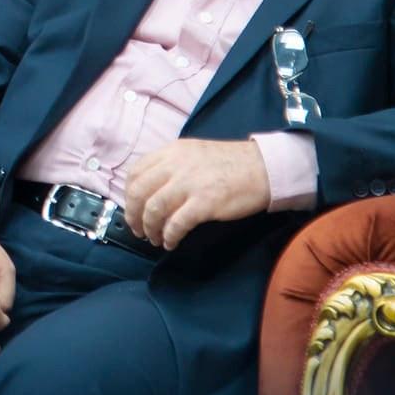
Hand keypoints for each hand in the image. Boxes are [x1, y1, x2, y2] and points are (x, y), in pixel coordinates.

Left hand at [124, 138, 270, 249]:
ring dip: (150, 229)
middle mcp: (176, 164)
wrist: (265, 168)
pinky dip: (169, 236)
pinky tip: (171, 243)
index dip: (129, 195)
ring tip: (155, 239)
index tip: (133, 209)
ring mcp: (190, 183)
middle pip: (139, 193)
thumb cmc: (230, 164)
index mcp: (171, 152)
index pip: (135, 173)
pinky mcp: (205, 202)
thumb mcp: (193, 153)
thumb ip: (171, 165)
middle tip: (138, 230)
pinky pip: (176, 224)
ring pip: (153, 210)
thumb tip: (150, 189)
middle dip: (133, 215)